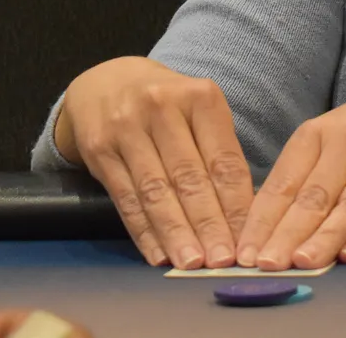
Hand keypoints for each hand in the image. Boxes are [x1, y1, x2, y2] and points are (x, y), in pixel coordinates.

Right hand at [56, 57, 253, 269]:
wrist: (107, 81)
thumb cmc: (168, 105)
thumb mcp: (199, 110)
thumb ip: (219, 152)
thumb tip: (242, 215)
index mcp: (199, 97)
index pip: (223, 160)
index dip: (235, 204)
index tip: (246, 239)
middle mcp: (162, 108)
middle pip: (189, 178)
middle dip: (208, 224)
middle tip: (221, 260)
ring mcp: (126, 127)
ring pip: (156, 191)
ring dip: (175, 233)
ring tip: (191, 263)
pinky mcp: (99, 148)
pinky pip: (126, 198)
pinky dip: (144, 231)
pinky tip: (157, 254)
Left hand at [237, 68, 345, 270]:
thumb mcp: (334, 133)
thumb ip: (305, 173)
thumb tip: (266, 224)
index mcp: (319, 132)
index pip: (283, 181)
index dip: (262, 219)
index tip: (244, 251)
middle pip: (314, 195)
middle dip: (286, 232)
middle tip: (265, 263)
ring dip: (326, 236)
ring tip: (304, 262)